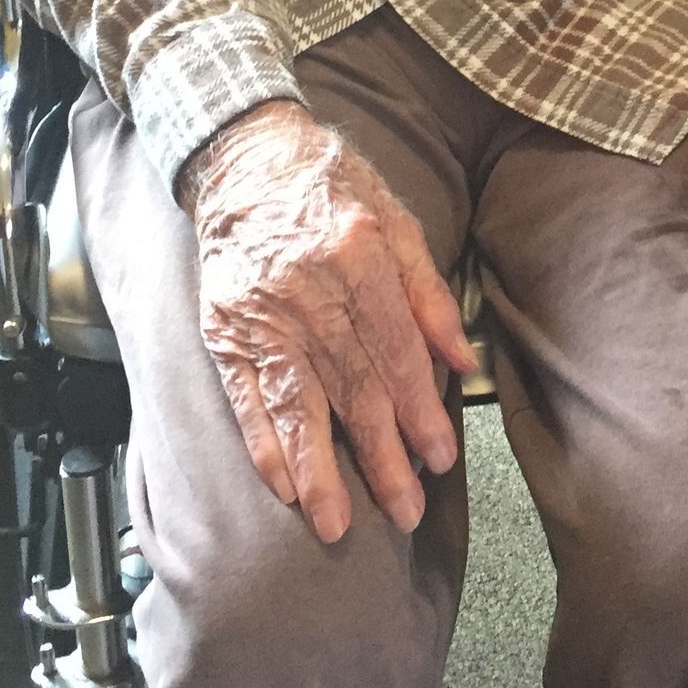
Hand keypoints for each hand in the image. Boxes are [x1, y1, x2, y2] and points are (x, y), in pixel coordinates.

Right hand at [180, 102, 478, 542]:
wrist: (244, 160)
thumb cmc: (331, 187)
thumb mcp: (397, 221)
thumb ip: (429, 293)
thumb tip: (463, 360)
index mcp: (357, 255)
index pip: (395, 351)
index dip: (420, 410)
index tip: (441, 458)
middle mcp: (306, 290)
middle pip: (351, 388)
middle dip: (382, 457)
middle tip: (407, 511)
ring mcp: (259, 315)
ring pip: (296, 405)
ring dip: (319, 473)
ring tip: (337, 527)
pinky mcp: (223, 331)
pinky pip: (246, 399)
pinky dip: (265, 446)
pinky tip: (284, 488)